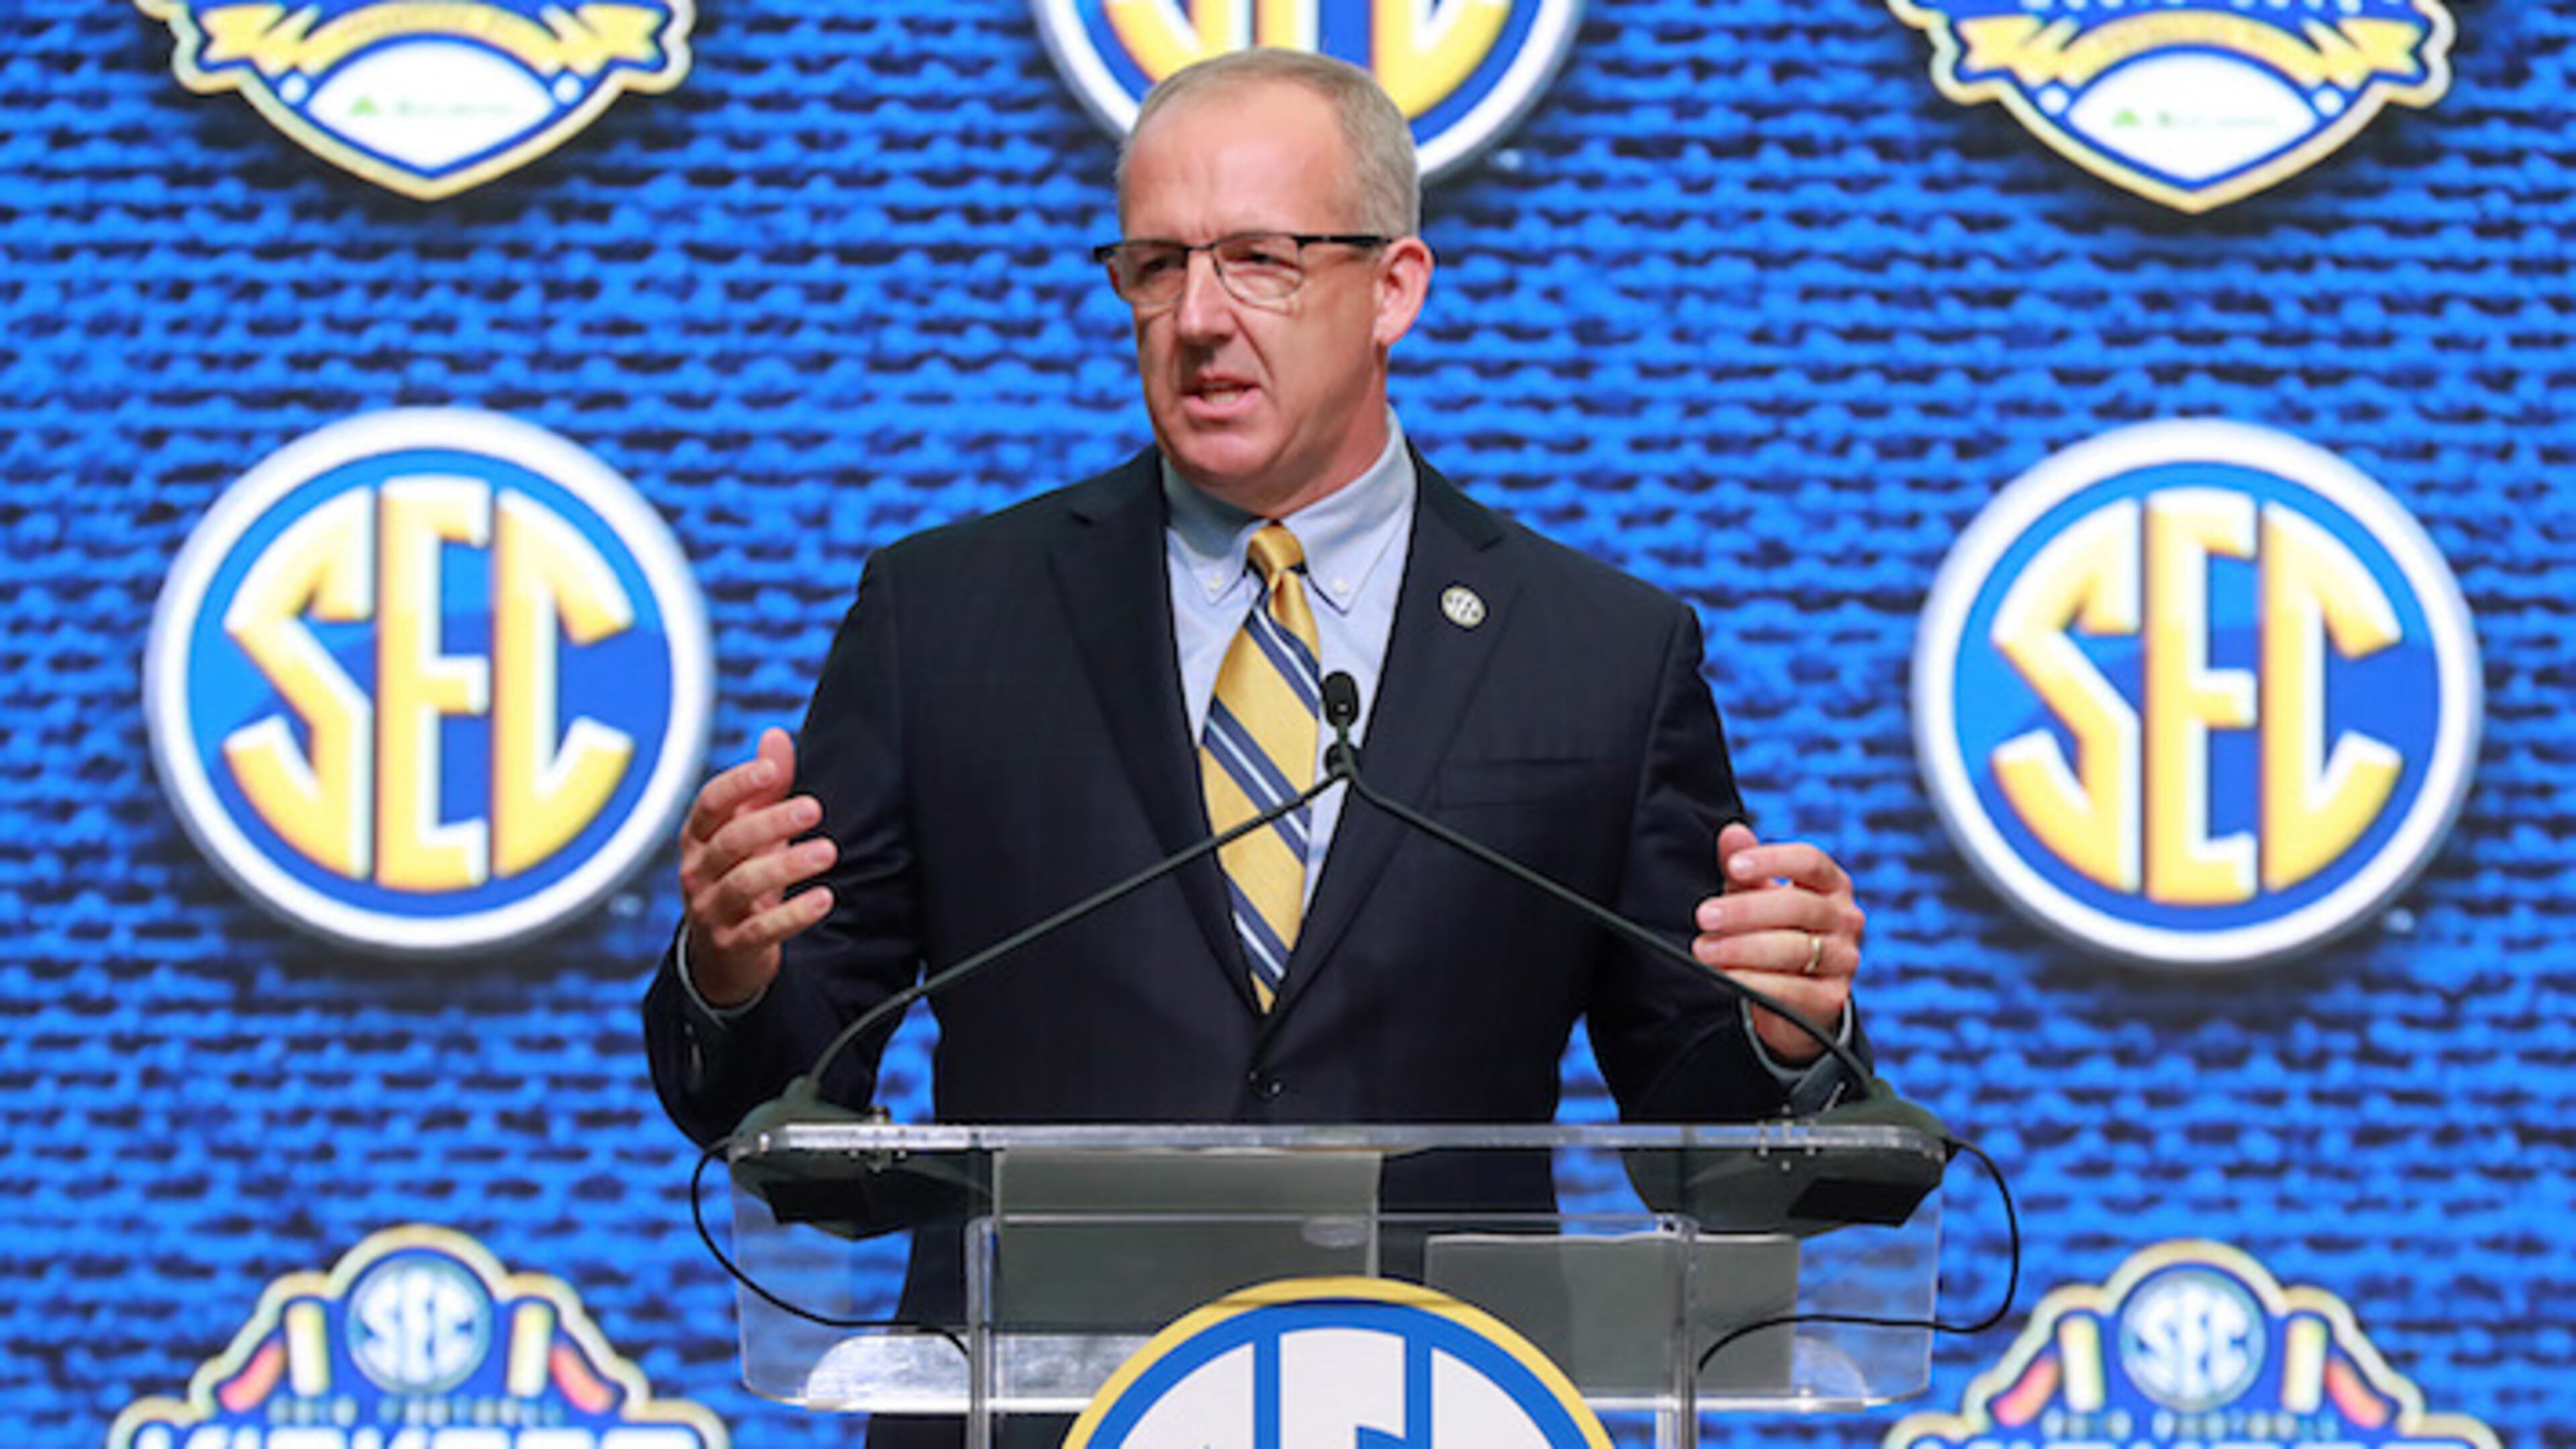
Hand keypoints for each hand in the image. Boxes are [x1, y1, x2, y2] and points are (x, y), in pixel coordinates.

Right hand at [677, 727, 836, 1007]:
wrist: (723, 954)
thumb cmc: (740, 877)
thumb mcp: (751, 832)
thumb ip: (766, 787)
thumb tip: (776, 735)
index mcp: (698, 838)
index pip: (709, 804)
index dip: (737, 785)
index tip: (770, 770)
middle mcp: (697, 871)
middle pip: (730, 841)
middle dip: (771, 822)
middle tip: (813, 808)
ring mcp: (710, 910)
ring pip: (743, 883)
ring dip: (787, 865)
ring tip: (827, 851)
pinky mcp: (731, 945)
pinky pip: (760, 929)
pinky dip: (793, 915)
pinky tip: (823, 899)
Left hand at [1689, 820, 1861, 1063]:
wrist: (1795, 994)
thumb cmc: (1775, 930)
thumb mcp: (1758, 894)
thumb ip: (1745, 866)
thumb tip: (1731, 833)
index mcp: (1832, 884)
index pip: (1809, 861)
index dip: (1773, 860)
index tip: (1733, 866)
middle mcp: (1845, 918)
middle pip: (1797, 906)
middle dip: (1745, 911)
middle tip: (1704, 916)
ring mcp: (1844, 958)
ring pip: (1794, 949)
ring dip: (1743, 949)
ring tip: (1704, 950)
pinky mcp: (1831, 998)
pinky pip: (1792, 990)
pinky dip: (1755, 983)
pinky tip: (1726, 978)